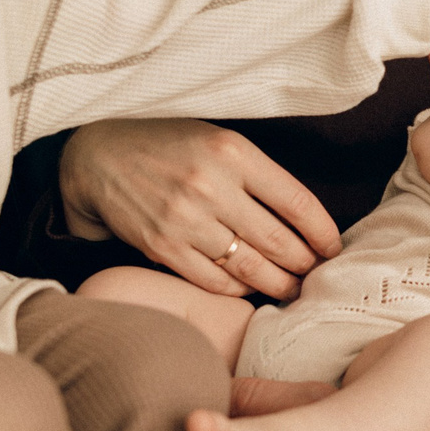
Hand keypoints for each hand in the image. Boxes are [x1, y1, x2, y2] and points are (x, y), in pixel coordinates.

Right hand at [57, 119, 339, 299]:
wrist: (97, 157)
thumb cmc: (166, 145)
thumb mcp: (216, 140)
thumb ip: (255, 173)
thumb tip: (300, 218)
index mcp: (233, 152)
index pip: (297, 202)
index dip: (323, 233)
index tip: (332, 248)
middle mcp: (212, 186)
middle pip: (278, 241)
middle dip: (304, 265)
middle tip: (315, 276)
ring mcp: (186, 219)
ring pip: (249, 267)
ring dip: (277, 284)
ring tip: (291, 290)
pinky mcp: (162, 246)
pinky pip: (213, 280)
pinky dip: (237, 290)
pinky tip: (248, 289)